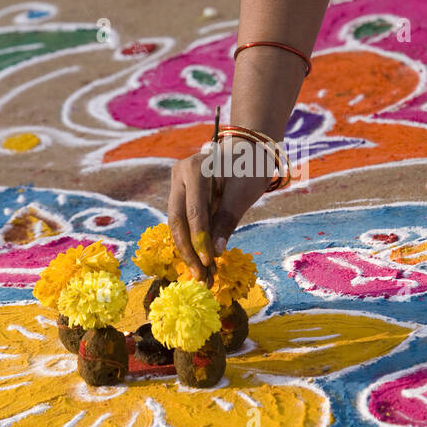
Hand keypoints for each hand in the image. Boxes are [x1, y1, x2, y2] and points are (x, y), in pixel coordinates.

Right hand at [167, 147, 273, 281]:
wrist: (248, 150)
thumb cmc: (249, 168)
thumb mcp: (242, 194)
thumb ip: (227, 221)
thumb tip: (216, 252)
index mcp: (195, 169)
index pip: (194, 212)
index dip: (200, 239)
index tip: (209, 263)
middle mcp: (179, 175)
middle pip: (177, 220)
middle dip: (189, 251)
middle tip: (200, 276)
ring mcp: (177, 184)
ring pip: (177, 224)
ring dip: (188, 251)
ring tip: (202, 275)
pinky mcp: (180, 195)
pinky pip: (183, 222)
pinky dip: (192, 242)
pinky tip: (201, 263)